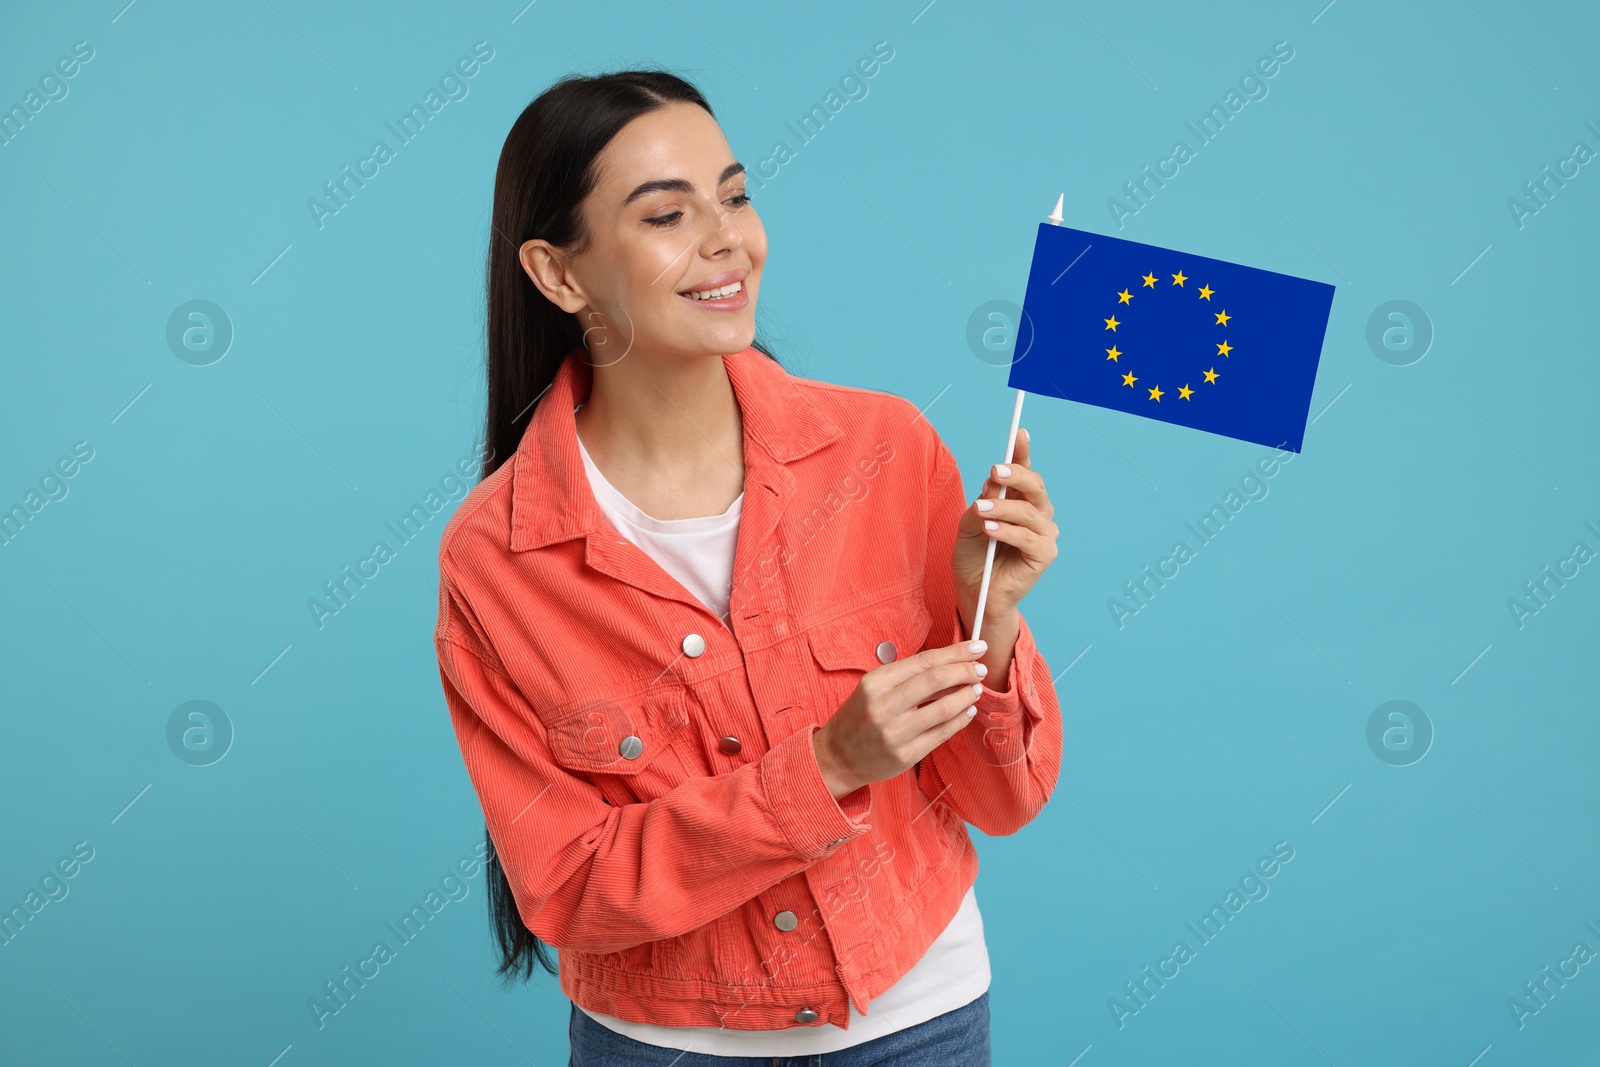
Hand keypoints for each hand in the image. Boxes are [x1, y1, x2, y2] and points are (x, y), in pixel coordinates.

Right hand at [811, 639, 989, 797]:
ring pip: (944, 708)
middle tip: (980, 668)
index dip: (955, 653)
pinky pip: (942, 733)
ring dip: (966, 695)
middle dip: (965, 671)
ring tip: (977, 688)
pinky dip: (960, 719)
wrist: (838, 756)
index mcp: (875, 683)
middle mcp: (884, 706)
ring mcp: (896, 733)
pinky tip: (967, 710)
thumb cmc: (860, 716)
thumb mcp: (874, 688)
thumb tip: (951, 664)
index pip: (923, 661)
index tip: (976, 647)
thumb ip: (907, 677)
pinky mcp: (906, 755)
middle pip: (936, 680)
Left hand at [951, 427, 1057, 622]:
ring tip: (981, 510)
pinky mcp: (1045, 555)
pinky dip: (1008, 532)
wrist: (974, 592)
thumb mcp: (968, 524)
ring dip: (1003, 509)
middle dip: (1015, 474)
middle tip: (994, 470)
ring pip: (1029, 511)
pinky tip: (990, 529)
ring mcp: (1044, 534)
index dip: (1022, 451)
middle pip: (1034, 486)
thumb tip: (991, 483)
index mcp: (1019, 500)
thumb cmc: (972, 556)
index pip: (1023, 471)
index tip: (1019, 432)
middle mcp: (1036, 513)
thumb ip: (981, 503)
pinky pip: (1028, 538)